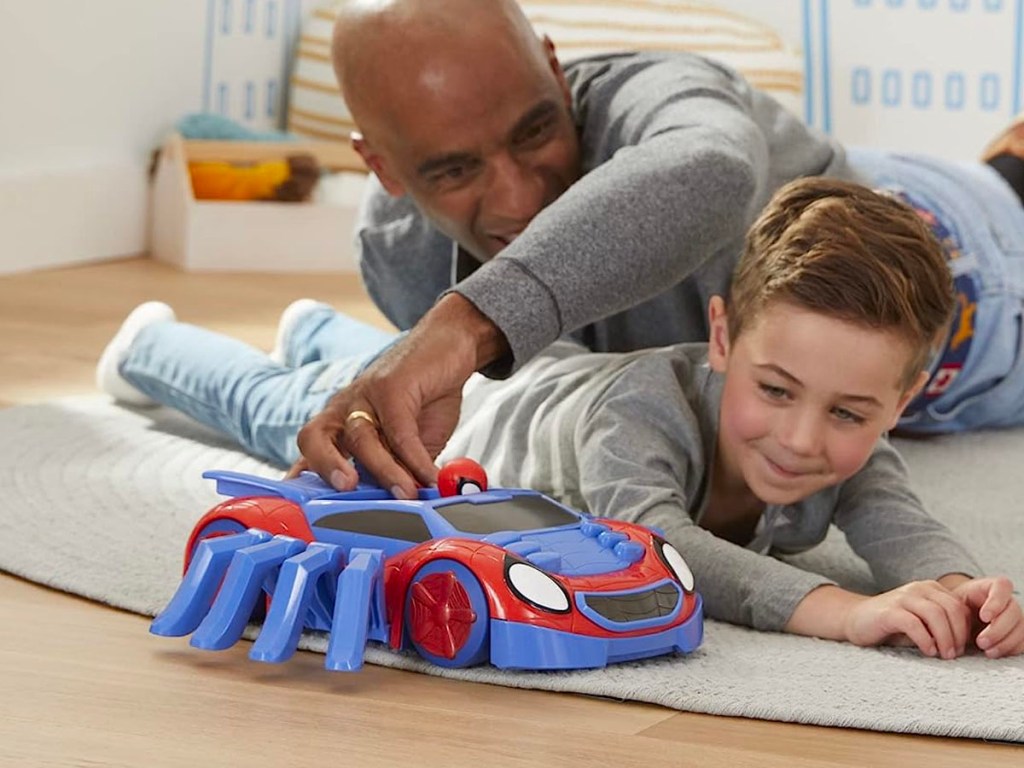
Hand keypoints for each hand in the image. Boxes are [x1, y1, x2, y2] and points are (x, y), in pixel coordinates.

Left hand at [292, 294, 507, 496]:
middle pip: (314, 437)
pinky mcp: (392, 385)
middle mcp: (346, 409)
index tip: (299, 509)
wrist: (450, 346)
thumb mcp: (409, 442)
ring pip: (362, 439)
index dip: (301, 481)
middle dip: (323, 467)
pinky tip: (429, 474)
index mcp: (342, 424)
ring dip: (384, 471)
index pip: (311, 454)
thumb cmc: (426, 395)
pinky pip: (398, 428)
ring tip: (407, 494)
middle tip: (344, 491)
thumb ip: (400, 469)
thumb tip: (403, 506)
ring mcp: (365, 394)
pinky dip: (415, 457)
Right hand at [844, 581, 971, 658]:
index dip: (966, 629)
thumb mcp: (922, 620)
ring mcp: (902, 598)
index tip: (962, 648)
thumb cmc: (893, 625)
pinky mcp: (887, 612)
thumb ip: (943, 623)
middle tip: (954, 655)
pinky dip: (925, 639)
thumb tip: (969, 642)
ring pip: (935, 614)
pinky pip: (913, 624)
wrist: (855, 619)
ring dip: (945, 638)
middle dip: (958, 635)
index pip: (959, 606)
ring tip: (943, 655)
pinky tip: (927, 651)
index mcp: (929, 589)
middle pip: (951, 609)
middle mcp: (917, 589)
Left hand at [949, 576, 1023, 657]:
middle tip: (981, 642)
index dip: (996, 602)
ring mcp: (1016, 617)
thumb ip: (955, 605)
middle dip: (997, 630)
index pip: (1002, 587)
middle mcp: (1008, 601)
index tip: (983, 617)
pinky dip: (1010, 650)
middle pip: (1013, 612)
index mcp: (993, 586)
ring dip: (1004, 643)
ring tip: (987, 651)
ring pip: (1020, 629)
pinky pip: (1022, 643)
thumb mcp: (953, 600)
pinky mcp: (1019, 633)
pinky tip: (995, 653)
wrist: (963, 617)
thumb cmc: (958, 606)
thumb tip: (950, 618)